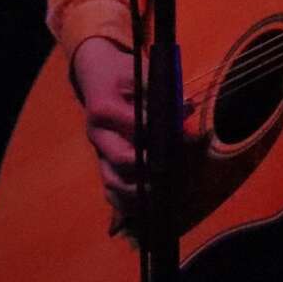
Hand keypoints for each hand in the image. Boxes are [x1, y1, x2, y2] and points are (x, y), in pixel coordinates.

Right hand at [70, 37, 198, 222]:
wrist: (95, 73)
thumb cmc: (123, 72)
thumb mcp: (142, 71)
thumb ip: (162, 91)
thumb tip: (187, 108)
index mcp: (104, 109)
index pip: (133, 127)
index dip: (159, 137)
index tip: (184, 142)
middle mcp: (98, 135)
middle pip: (122, 161)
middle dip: (151, 171)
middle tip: (176, 175)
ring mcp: (99, 152)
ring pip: (113, 182)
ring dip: (140, 193)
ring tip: (164, 196)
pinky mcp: (104, 163)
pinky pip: (111, 190)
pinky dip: (127, 204)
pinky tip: (147, 210)